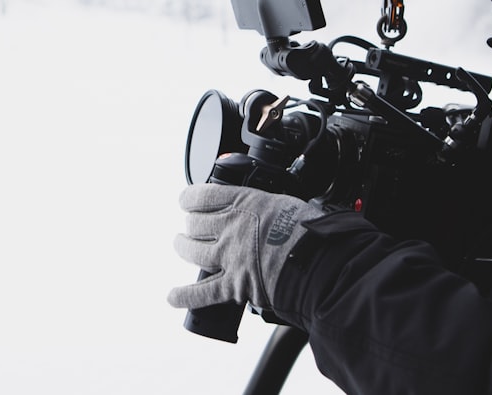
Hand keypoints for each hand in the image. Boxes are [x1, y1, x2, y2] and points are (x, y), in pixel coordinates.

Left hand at [167, 184, 323, 310]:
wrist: (319, 263)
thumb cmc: (310, 232)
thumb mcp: (284, 203)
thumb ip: (265, 206)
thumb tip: (264, 210)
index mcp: (244, 203)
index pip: (203, 196)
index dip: (189, 199)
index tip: (186, 201)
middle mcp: (231, 228)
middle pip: (194, 224)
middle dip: (189, 225)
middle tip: (190, 226)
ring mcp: (230, 257)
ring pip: (191, 251)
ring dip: (183, 247)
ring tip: (181, 245)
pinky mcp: (234, 286)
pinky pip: (201, 292)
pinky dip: (184, 296)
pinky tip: (172, 296)